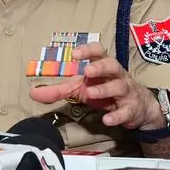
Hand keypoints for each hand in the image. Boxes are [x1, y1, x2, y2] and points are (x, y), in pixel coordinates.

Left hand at [29, 43, 164, 129]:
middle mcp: (116, 76)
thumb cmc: (105, 91)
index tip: (76, 53)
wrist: (137, 108)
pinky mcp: (131, 109)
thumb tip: (32, 93)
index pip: (99, 51)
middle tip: (87, 71)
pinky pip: (125, 111)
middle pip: (112, 65)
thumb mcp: (81, 89)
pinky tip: (107, 119)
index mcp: (103, 66)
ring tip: (91, 93)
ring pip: (119, 86)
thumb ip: (58, 90)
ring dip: (104, 89)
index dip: (88, 50)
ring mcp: (125, 92)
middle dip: (100, 67)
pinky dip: (116, 115)